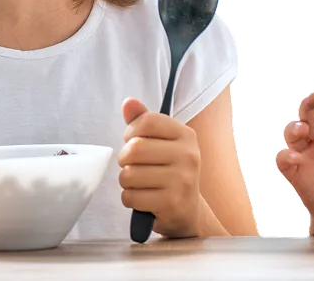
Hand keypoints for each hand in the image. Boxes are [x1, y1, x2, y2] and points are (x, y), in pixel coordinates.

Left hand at [118, 98, 200, 237]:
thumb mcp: (161, 143)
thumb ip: (143, 121)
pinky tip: (143, 199)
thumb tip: (128, 102)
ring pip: (129, 175)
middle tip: (133, 166)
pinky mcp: (171, 203)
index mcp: (186, 135)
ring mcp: (182, 180)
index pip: (148, 121)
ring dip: (126, 182)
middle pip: (135, 148)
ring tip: (140, 184)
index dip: (131, 132)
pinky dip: (129, 199)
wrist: (187, 211)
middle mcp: (188, 156)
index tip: (133, 141)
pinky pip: (131, 197)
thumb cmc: (169, 172)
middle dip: (125, 160)